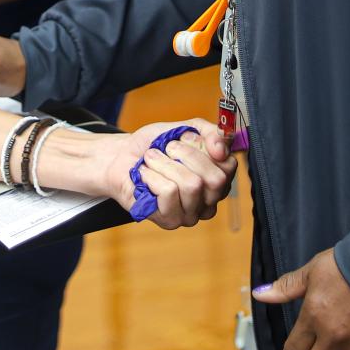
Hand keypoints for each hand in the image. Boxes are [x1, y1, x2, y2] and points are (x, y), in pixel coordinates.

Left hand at [102, 119, 234, 227]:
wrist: (121, 156)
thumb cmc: (154, 145)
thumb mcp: (184, 128)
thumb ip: (210, 132)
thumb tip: (222, 147)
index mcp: (217, 179)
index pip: (228, 166)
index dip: (205, 147)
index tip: (184, 138)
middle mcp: (209, 200)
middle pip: (215, 179)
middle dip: (185, 154)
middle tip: (166, 147)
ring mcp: (190, 214)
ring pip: (192, 185)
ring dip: (165, 164)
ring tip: (152, 160)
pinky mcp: (169, 220)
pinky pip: (169, 193)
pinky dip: (152, 176)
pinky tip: (145, 176)